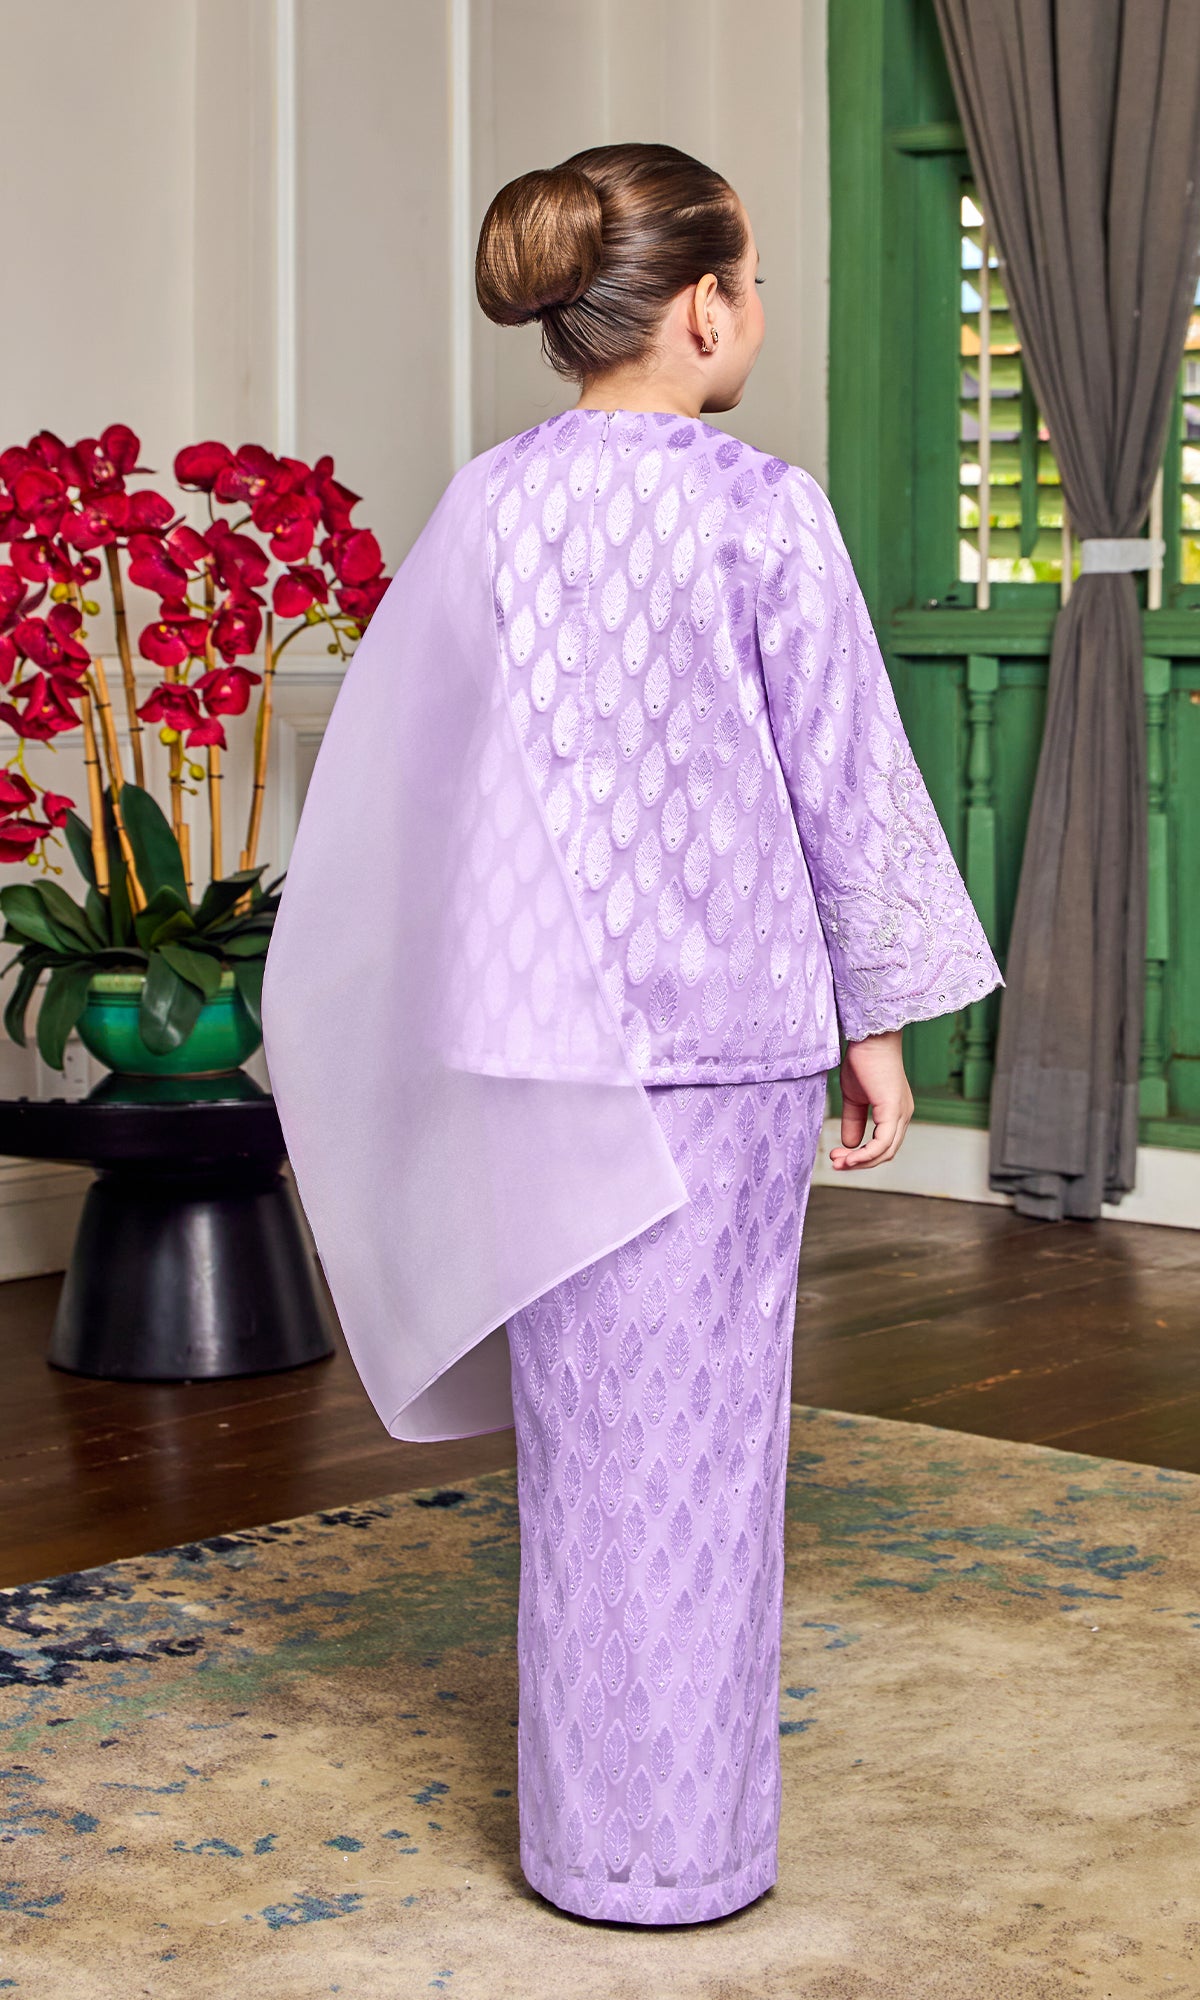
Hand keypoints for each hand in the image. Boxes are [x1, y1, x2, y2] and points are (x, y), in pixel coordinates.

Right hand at [828, 1030, 913, 1169]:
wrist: (870, 1038)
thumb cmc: (863, 1060)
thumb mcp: (854, 1097)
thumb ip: (853, 1121)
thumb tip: (849, 1144)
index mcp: (895, 1113)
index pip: (882, 1145)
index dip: (861, 1156)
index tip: (837, 1157)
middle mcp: (903, 1116)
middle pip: (885, 1154)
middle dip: (859, 1163)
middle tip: (835, 1163)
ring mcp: (900, 1114)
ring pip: (884, 1152)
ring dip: (860, 1161)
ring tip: (837, 1161)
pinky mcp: (893, 1110)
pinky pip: (882, 1143)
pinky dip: (864, 1154)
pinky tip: (848, 1156)